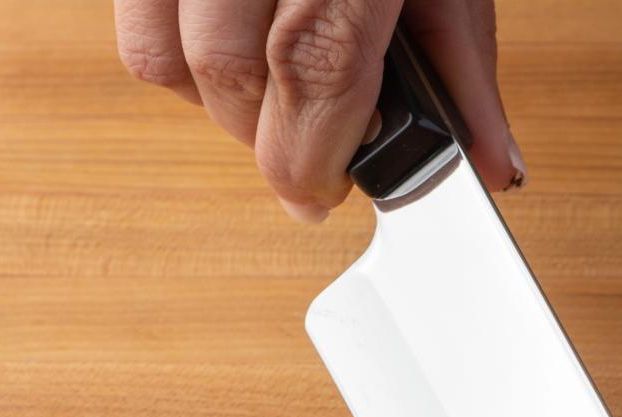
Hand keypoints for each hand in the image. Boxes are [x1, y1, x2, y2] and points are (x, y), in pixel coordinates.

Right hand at [114, 0, 521, 221]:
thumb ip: (462, 59)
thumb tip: (489, 162)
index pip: (312, 66)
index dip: (311, 154)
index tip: (324, 193)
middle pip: (226, 69)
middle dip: (269, 136)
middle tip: (312, 146)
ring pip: (161, 53)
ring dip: (217, 100)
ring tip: (272, 87)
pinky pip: (132, 12)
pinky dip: (176, 48)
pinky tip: (232, 37)